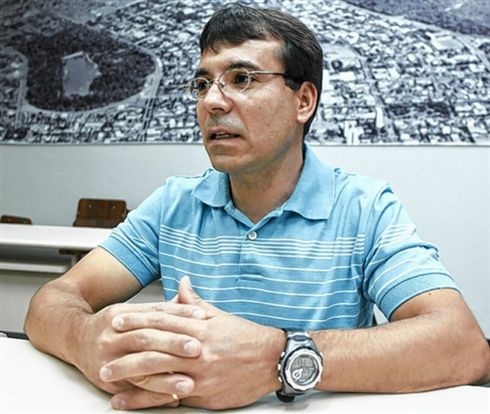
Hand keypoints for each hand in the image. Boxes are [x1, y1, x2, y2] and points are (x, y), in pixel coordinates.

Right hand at [72, 301, 205, 400]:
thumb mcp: (130, 310)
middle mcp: (113, 335)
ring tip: (188, 382)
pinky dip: (155, 395)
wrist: (72, 337)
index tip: (202, 317)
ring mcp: (109, 359)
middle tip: (197, 348)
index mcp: (122, 314)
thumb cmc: (109, 325)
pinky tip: (173, 398)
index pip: (155, 313)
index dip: (179, 314)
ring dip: (166, 376)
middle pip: (147, 338)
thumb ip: (159, 308)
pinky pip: (134, 390)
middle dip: (173, 343)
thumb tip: (187, 294)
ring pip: (140, 365)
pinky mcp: (107, 381)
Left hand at [104, 277, 284, 409]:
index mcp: (200, 326)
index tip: (117, 320)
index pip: (162, 320)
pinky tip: (129, 402)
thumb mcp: (220, 315)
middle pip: (154, 346)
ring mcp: (199, 373)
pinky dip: (146, 399)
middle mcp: (197, 348)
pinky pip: (170, 396)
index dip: (137, 319)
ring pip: (158, 372)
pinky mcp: (204, 394)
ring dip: (129, 374)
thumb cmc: (245, 336)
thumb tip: (181, 282)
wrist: (272, 359)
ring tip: (107, 374)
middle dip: (126, 347)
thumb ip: (195, 302)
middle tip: (103, 348)